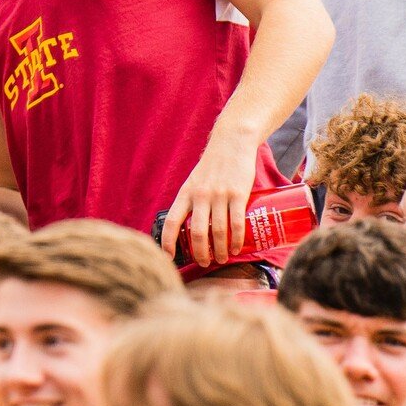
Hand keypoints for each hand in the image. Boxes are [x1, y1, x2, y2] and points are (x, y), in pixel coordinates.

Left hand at [161, 125, 258, 265]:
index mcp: (185, 193)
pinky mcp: (237, 194)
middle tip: (205, 262)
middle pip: (196, 232)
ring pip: (218, 231)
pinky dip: (236, 240)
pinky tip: (236, 248)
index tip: (169, 257)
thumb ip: (193, 201)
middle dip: (200, 253)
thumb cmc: (213, 166)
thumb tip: (195, 230)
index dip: (168, 241)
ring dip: (220, 250)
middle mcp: (200, 195)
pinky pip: (236, 222)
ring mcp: (219, 195)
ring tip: (222, 258)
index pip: (172, 221)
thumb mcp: (195, 182)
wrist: (231, 142)